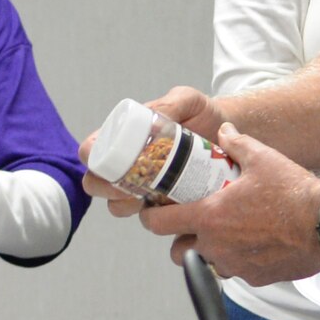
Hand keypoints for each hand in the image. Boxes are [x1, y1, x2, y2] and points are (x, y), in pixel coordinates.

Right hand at [81, 88, 229, 219]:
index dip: (95, 162)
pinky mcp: (157, 203)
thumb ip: (172, 104)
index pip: (92, 150)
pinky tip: (166, 208)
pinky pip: (144, 218)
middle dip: (108, 190)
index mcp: (122, 135)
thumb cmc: (203, 115)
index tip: (115, 168)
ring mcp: (139, 184)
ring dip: (127, 206)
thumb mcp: (188, 101)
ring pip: (116, 204)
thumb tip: (153, 116)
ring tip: (150, 199)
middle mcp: (125, 161)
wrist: (227, 135)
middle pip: (95, 181)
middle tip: (133, 189)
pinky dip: (150, 218)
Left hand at [136, 123, 319, 284]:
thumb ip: (236, 144)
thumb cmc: (294, 192)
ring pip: (209, 263)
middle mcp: (217, 246)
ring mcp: (236, 265)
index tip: (153, 211)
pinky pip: (238, 272)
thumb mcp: (261, 158)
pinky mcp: (257, 278)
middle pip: (177, 252)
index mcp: (209, 216)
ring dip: (210, 251)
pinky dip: (240, 261)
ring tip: (226, 233)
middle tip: (192, 224)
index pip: (159, 224)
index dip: (150, 218)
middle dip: (180, 240)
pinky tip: (254, 244)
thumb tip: (224, 131)